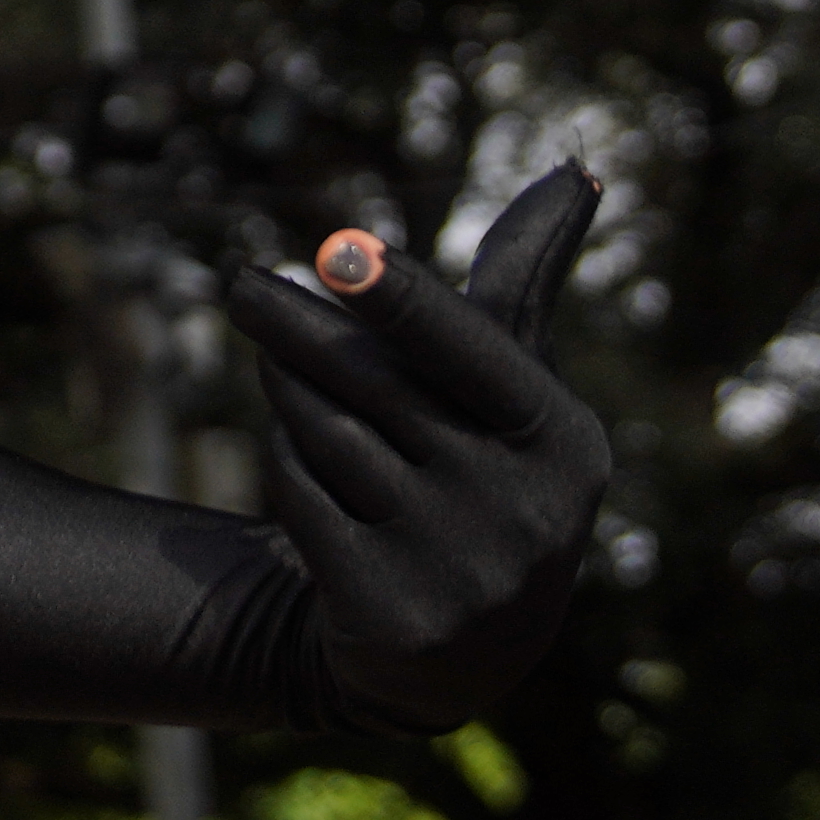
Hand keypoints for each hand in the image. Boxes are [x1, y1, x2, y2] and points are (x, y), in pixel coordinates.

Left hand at [220, 165, 610, 732]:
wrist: (459, 649)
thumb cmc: (484, 473)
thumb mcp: (515, 392)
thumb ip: (525, 286)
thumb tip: (577, 170)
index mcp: (563, 441)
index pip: (465, 347)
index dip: (396, 295)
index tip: (333, 249)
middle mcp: (525, 510)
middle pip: (374, 383)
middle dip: (298, 326)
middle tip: (242, 286)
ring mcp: (460, 570)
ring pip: (327, 433)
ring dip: (290, 389)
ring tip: (284, 367)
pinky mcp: (390, 611)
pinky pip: (300, 495)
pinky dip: (288, 462)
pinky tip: (299, 455)